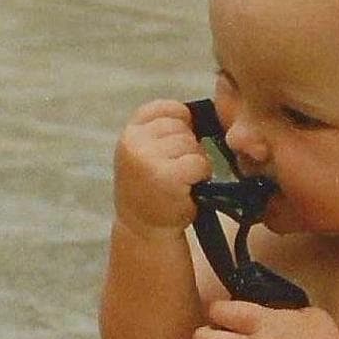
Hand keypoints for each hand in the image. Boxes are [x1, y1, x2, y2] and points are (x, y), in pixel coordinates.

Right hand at [113, 100, 210, 231]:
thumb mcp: (147, 152)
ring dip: (195, 161)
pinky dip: (201, 174)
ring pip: (192, 144)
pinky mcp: (166, 176)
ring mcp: (148, 159)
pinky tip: (188, 187)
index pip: (168, 108)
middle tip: (175, 170)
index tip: (173, 148)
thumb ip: (164, 129)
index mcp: (130, 132)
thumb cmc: (153, 187)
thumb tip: (208, 110)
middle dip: (187, 146)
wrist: (144, 229)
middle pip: (182, 126)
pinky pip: (199, 162)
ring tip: (180, 180)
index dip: (180, 125)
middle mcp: (134, 142)